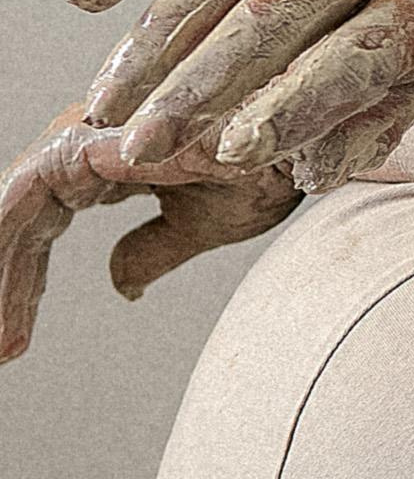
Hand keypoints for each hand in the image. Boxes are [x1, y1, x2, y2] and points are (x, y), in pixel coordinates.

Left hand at [0, 107, 296, 362]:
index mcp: (117, 152)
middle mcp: (98, 134)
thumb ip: (152, 249)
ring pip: (19, 203)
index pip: (48, 218)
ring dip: (5, 269)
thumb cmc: (277, 168)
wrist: (317, 142)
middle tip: (0, 347)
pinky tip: (3, 280)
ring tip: (0, 337)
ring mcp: (95, 130)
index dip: (26, 279)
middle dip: (6, 281)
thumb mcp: (203, 224)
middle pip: (25, 214)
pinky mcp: (99, 136)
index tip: (16, 341)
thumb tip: (120, 285)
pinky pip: (32, 187)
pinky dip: (8, 232)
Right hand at [67, 0, 413, 189]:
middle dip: (197, 88)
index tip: (229, 154)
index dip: (290, 107)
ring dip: (153, 42)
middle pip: (270, 19)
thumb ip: (361, 134)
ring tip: (108, 105)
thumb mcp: (410, 94)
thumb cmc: (407, 39)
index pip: (350, 60)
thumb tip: (304, 173)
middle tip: (141, 147)